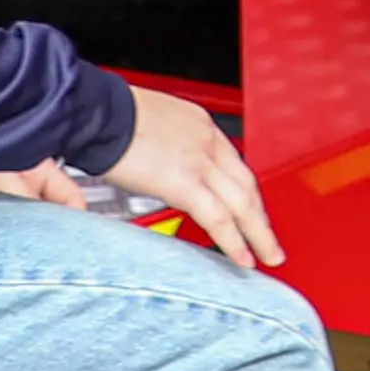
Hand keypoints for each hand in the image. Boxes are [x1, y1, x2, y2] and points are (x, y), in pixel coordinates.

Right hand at [5, 81, 288, 276]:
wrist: (98, 112)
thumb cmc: (109, 115)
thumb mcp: (149, 125)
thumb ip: (163, 148)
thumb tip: (158, 169)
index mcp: (199, 124)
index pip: (233, 162)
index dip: (244, 190)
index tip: (250, 207)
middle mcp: (207, 140)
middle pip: (246, 184)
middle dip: (261, 215)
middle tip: (271, 238)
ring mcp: (199, 161)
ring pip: (242, 203)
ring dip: (259, 234)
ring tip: (269, 256)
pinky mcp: (185, 183)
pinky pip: (218, 218)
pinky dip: (234, 241)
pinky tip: (243, 258)